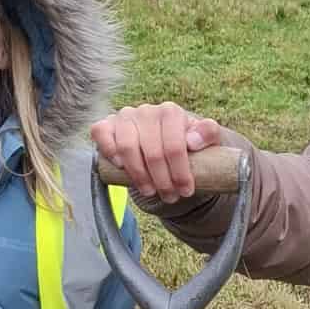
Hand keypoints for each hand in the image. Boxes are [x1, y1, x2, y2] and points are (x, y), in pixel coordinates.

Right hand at [89, 103, 222, 201]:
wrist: (163, 144)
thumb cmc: (187, 144)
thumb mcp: (206, 140)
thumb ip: (208, 134)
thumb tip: (192, 142)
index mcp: (171, 112)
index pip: (175, 146)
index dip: (180, 172)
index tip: (186, 191)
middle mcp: (146, 111)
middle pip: (152, 152)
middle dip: (163, 180)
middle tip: (171, 197)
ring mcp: (124, 117)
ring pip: (127, 148)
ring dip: (139, 175)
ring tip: (151, 191)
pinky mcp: (106, 125)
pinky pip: (101, 134)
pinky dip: (110, 152)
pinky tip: (122, 168)